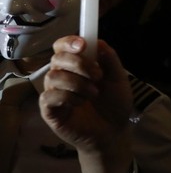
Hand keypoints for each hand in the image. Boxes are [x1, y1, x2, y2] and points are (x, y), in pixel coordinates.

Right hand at [40, 36, 134, 172]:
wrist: (114, 131)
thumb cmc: (114, 103)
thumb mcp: (118, 78)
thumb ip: (109, 59)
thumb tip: (98, 41)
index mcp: (77, 65)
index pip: (62, 46)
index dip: (68, 42)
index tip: (82, 45)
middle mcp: (62, 76)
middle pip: (57, 58)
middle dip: (80, 64)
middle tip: (98, 76)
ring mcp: (54, 93)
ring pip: (53, 76)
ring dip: (77, 83)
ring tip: (93, 94)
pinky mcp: (49, 111)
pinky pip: (49, 97)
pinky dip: (67, 97)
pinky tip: (80, 103)